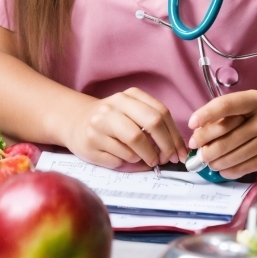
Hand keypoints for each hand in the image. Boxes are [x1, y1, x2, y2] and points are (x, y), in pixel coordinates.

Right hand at [66, 87, 187, 169]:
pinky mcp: (90, 141)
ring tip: (147, 160)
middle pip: (151, 124)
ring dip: (146, 156)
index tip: (180, 152)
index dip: (174, 135)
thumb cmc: (112, 120)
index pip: (161, 113)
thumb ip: (153, 124)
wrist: (76, 122)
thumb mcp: (132, 112)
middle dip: (165, 146)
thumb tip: (175, 149)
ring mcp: (100, 122)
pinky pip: (118, 157)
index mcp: (129, 96)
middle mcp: (114, 105)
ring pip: (134, 142)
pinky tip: (125, 158)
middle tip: (167, 160)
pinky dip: (127, 162)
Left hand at [187, 90, 256, 178]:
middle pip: (227, 135)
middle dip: (206, 145)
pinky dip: (229, 170)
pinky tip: (221, 169)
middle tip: (196, 150)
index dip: (206, 114)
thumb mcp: (246, 104)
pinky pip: (246, 167)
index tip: (191, 124)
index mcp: (254, 99)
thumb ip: (224, 114)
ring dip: (215, 160)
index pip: (226, 105)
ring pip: (234, 154)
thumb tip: (198, 133)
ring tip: (207, 161)